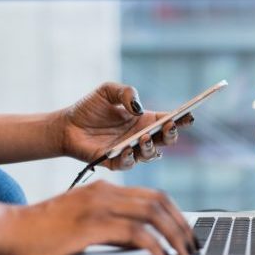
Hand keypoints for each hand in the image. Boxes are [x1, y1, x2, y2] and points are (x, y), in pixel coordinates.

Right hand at [0, 180, 198, 254]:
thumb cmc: (46, 230)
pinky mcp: (91, 224)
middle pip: (158, 202)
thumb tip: (144, 242)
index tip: (187, 231)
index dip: (176, 213)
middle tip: (192, 244)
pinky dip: (153, 244)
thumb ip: (115, 227)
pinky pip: (133, 232)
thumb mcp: (87, 223)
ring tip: (183, 252)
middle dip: (181, 224)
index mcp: (106, 189)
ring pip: (151, 213)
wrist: (10, 229)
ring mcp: (98, 206)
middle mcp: (106, 192)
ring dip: (173, 234)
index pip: (154, 195)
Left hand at [57, 82, 193, 169]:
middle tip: (169, 126)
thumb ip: (126, 92)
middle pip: (166, 140)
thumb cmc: (89, 108)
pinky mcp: (115, 162)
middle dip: (171, 134)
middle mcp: (141, 137)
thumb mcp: (108, 91)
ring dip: (151, 147)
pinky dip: (130, 157)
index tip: (188, 116)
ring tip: (144, 137)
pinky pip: (128, 164)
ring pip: (151, 155)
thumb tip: (138, 108)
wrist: (66, 125)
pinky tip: (127, 148)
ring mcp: (130, 151)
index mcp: (145, 120)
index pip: (169, 121)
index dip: (181, 120)